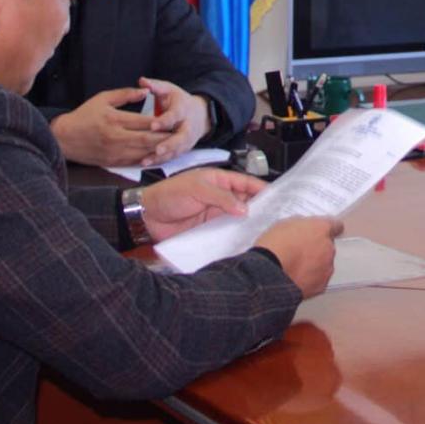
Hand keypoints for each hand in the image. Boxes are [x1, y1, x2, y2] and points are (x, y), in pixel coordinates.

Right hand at [48, 87, 168, 166]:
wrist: (64, 138)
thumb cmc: (84, 115)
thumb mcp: (103, 99)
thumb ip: (125, 94)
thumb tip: (146, 91)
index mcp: (114, 120)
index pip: (144, 122)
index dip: (161, 122)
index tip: (175, 119)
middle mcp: (116, 138)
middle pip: (147, 139)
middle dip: (165, 138)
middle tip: (180, 134)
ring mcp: (114, 152)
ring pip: (143, 153)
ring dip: (159, 150)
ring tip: (173, 145)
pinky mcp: (112, 162)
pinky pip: (134, 162)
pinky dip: (147, 159)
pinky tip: (157, 155)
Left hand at [139, 168, 265, 240]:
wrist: (147, 215)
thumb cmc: (170, 194)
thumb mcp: (197, 190)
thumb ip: (221, 198)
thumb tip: (245, 209)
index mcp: (219, 181)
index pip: (246, 183)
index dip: (261, 189)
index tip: (277, 197)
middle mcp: (220, 197)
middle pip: (245, 202)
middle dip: (259, 208)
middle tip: (275, 218)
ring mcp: (215, 214)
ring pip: (237, 219)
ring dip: (248, 224)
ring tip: (264, 232)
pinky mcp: (208, 230)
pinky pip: (225, 232)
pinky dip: (234, 236)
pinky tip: (244, 242)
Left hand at [140, 76, 210, 163]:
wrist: (198, 114)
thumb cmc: (178, 101)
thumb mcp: (169, 89)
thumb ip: (155, 86)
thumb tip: (142, 81)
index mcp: (183, 109)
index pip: (175, 116)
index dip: (165, 121)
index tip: (153, 125)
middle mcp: (187, 126)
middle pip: (181, 137)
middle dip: (169, 144)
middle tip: (157, 149)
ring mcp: (186, 140)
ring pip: (176, 150)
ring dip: (162, 157)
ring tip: (146, 161)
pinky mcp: (182, 149)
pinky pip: (172, 157)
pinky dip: (160, 161)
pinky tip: (146, 164)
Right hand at [257, 216, 342, 295]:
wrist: (268, 273)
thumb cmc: (274, 246)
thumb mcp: (284, 225)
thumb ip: (300, 226)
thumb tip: (303, 230)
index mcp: (321, 229)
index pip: (335, 225)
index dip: (327, 229)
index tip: (321, 233)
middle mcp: (329, 248)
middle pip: (328, 247)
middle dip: (317, 249)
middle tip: (299, 254)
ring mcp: (327, 268)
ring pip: (324, 265)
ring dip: (315, 265)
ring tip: (295, 269)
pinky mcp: (321, 286)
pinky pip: (318, 280)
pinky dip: (310, 280)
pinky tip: (295, 280)